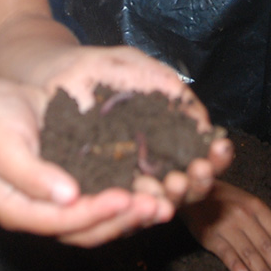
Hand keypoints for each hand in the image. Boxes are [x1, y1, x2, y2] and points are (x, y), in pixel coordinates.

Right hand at [0, 78, 167, 246]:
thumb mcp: (2, 145)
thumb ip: (30, 174)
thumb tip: (68, 196)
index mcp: (19, 212)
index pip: (62, 223)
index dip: (94, 214)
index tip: (124, 199)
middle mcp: (44, 212)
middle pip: (88, 229)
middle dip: (124, 219)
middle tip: (157, 206)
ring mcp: (62, 199)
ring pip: (102, 218)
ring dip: (134, 213)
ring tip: (165, 202)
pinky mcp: (78, 180)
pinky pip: (106, 194)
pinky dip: (131, 193)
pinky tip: (156, 182)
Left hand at [37, 45, 232, 207]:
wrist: (51, 72)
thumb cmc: (98, 68)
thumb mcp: (138, 70)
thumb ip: (170, 90)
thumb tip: (204, 123)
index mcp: (167, 137)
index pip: (202, 158)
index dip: (215, 157)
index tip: (220, 148)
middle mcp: (150, 164)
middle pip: (186, 186)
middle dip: (198, 181)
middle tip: (198, 169)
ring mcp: (124, 177)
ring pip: (157, 199)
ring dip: (171, 196)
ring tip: (173, 183)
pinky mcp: (96, 186)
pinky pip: (119, 201)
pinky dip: (133, 202)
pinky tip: (142, 196)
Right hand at [181, 181, 270, 270]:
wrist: (194, 192)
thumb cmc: (225, 200)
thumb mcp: (247, 202)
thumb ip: (263, 222)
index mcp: (256, 206)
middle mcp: (243, 215)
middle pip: (267, 245)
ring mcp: (226, 225)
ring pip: (249, 252)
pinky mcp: (210, 236)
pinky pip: (226, 254)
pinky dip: (236, 266)